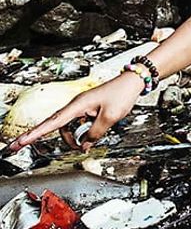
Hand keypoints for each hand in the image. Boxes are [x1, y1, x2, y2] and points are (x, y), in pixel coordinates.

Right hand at [7, 73, 143, 152]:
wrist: (133, 81)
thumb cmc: (121, 93)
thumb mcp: (110, 118)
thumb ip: (95, 134)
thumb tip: (85, 145)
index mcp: (77, 105)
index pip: (51, 123)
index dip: (34, 134)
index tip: (19, 142)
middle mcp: (76, 105)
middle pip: (54, 125)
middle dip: (42, 136)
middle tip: (22, 146)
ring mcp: (82, 107)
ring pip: (69, 127)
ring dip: (74, 138)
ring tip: (85, 144)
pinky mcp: (88, 109)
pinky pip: (78, 124)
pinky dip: (81, 133)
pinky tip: (88, 139)